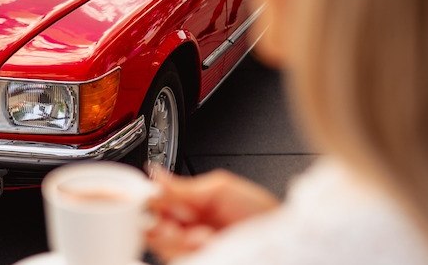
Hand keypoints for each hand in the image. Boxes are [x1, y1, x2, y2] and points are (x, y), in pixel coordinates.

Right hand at [146, 169, 279, 261]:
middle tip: (176, 217)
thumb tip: (154, 173)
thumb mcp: (218, 189)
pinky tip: (204, 241)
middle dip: (158, 219)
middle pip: (148, 223)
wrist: (282, 239)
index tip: (148, 195)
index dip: (145, 198)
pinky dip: (186, 248)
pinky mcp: (194, 261)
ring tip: (201, 231)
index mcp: (185, 204)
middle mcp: (182, 226)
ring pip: (158, 243)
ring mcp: (187, 248)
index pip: (152, 200)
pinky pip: (175, 257)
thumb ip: (182, 186)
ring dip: (175, 235)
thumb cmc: (259, 214)